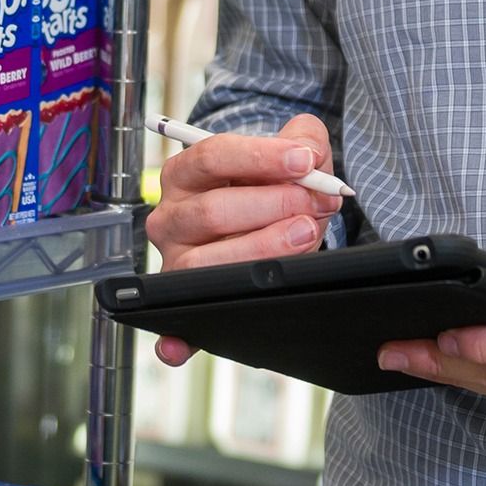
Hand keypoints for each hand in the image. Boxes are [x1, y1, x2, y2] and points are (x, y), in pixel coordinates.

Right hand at [144, 113, 339, 365]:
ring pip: (208, 262)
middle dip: (272, 205)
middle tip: (314, 202)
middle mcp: (171, 217)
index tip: (304, 161)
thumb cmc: (272, 188)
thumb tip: (310, 153)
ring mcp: (175, 263)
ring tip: (304, 234)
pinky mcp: (182, 304)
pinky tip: (182, 344)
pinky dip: (175, 337)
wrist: (267, 225)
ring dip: (262, 249)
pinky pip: (172, 324)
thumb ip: (304, 141)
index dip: (260, 157)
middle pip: (212, 210)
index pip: (212, 157)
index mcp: (186, 173)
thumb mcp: (290, 155)